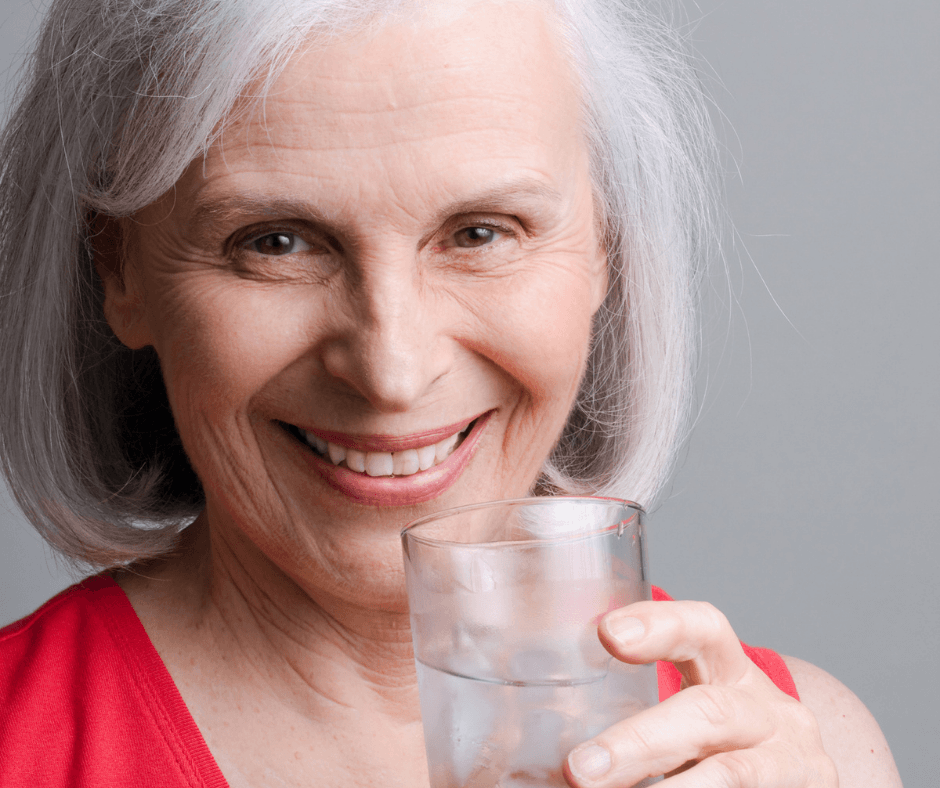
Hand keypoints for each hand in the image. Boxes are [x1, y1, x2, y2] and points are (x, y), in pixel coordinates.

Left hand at [563, 600, 838, 787]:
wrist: (789, 785)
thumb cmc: (709, 745)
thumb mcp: (687, 715)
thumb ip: (626, 708)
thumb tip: (515, 735)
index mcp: (732, 672)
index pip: (704, 628)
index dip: (660, 625)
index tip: (606, 633)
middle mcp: (769, 713)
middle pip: (709, 713)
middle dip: (639, 744)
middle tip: (579, 769)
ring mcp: (792, 765)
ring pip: (731, 776)